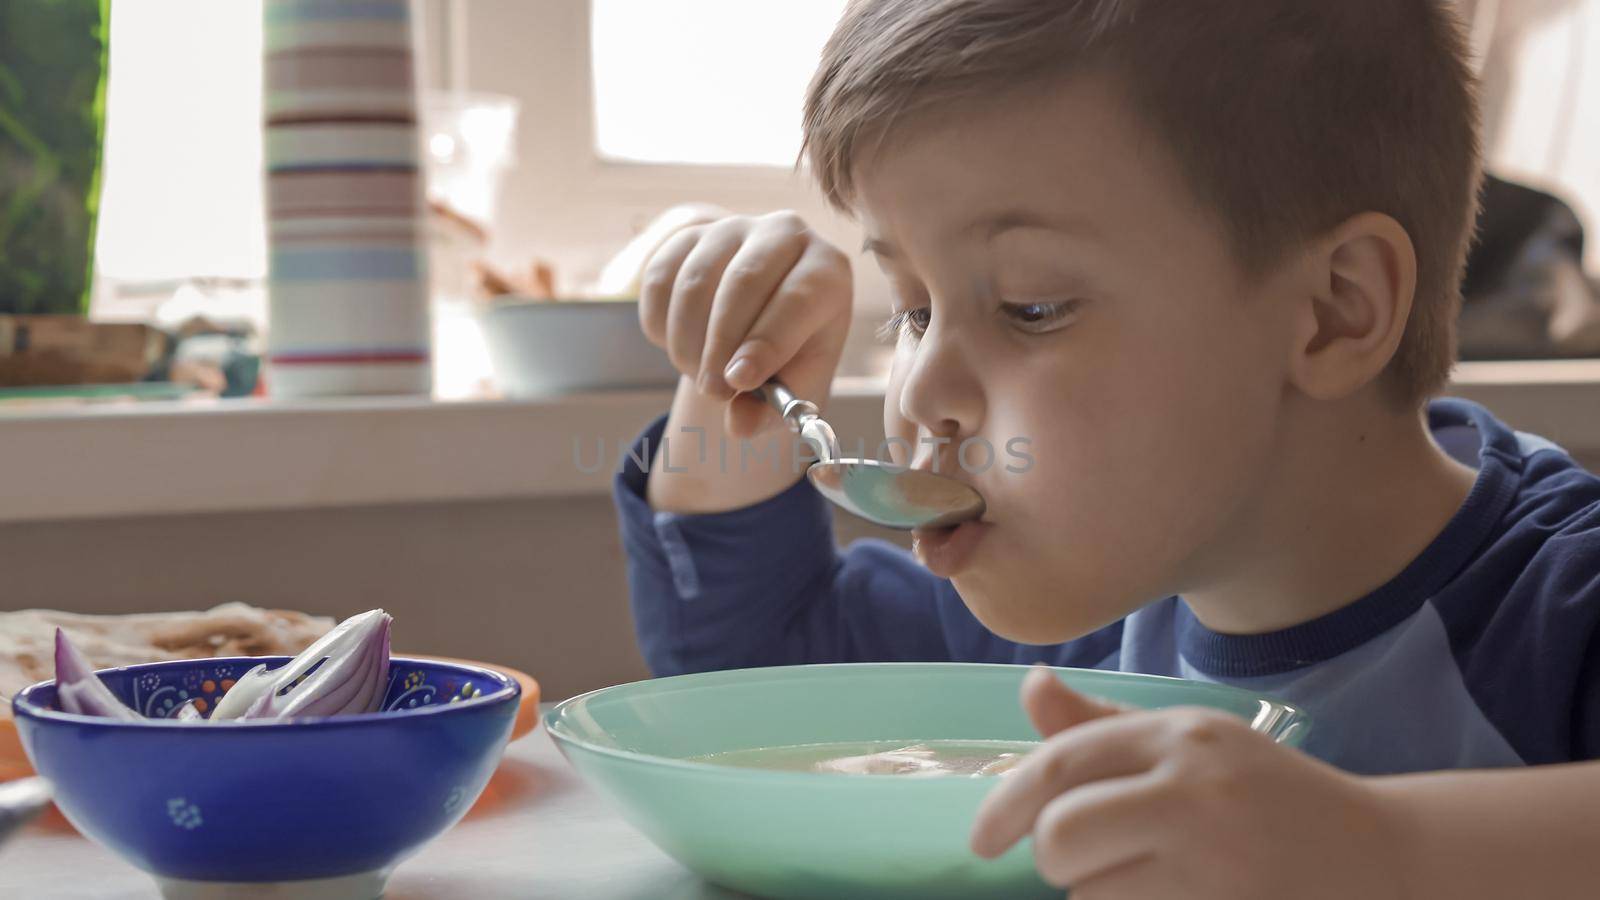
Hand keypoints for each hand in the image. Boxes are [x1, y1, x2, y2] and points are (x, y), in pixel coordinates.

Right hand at [638, 210, 851, 437]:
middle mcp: (785, 233)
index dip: (767, 342)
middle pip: (743, 282)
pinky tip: (681, 347)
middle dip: (721, 346)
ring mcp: (733, 228)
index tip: (739, 381)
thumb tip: (740, 425)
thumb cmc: (790, 356)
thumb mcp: (795, 388)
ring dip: (689, 342)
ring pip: (695, 283)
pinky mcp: (688, 235)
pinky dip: (661, 325)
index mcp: (827, 271)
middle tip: (713, 391)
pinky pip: (659, 280)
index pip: (798, 298)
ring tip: (701, 376)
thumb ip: (773, 410)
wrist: (758, 324)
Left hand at [970, 667, 1409, 898]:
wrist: (1388, 858)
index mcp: (1180, 735)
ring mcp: (1217, 864)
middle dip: (1057, 861)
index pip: (1059, 765)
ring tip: (1159, 883)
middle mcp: (1197, 791)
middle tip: (1087, 865)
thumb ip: (1102, 727)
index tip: (981, 842)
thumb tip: (1030, 686)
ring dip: (1105, 899)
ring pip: (1093, 897)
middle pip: (1062, 837)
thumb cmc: (1269, 800)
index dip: (1002, 806)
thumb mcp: (1193, 745)